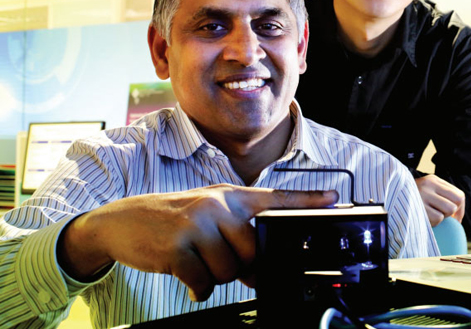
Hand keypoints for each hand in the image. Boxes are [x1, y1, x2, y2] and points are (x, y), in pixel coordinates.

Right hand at [58, 184, 336, 301]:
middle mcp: (218, 205)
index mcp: (230, 196)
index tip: (335, 200)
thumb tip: (261, 268)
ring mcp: (197, 224)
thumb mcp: (209, 214)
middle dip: (241, 266)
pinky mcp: (178, 247)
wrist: (123, 221)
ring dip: (215, 276)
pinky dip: (197, 287)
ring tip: (197, 260)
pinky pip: (204, 283)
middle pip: (254, 251)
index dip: (309, 200)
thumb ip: (238, 234)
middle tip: (217, 256)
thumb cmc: (174, 218)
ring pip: (230, 271)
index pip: (276, 197)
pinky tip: (186, 273)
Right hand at [414, 174, 465, 226]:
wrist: (384, 206)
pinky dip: (434, 223)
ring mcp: (423, 194)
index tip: (455, 218)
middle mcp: (429, 184)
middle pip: (458, 199)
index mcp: (433, 180)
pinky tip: (425, 220)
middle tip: (443, 217)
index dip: (460, 209)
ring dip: (443, 217)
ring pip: (450, 209)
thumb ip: (442, 196)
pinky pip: (438, 218)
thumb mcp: (426, 192)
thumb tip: (459, 214)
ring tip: (431, 216)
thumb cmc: (411, 202)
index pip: (459, 194)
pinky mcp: (419, 207)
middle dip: (453, 212)